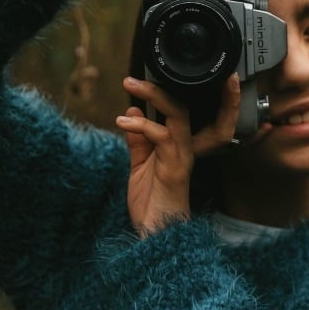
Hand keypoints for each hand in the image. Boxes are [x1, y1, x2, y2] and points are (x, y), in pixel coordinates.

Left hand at [115, 74, 248, 235]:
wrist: (157, 236)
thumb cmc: (151, 204)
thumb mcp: (139, 167)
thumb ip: (137, 141)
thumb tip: (132, 112)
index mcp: (177, 146)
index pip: (183, 113)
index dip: (178, 92)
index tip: (155, 73)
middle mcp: (184, 148)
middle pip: (184, 106)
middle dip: (162, 86)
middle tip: (132, 77)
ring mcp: (181, 157)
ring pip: (178, 115)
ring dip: (154, 96)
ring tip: (131, 85)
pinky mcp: (175, 168)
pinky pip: (162, 137)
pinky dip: (143, 126)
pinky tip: (124, 122)